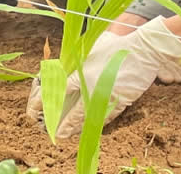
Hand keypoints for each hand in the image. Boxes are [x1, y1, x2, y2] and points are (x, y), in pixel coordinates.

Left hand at [26, 16, 180, 138]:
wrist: (143, 52)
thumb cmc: (117, 46)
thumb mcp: (92, 48)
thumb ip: (79, 58)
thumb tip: (66, 62)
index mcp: (83, 72)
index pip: (59, 90)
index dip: (46, 101)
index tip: (37, 110)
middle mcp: (92, 87)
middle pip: (73, 111)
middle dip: (63, 123)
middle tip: (55, 132)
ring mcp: (106, 97)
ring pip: (88, 118)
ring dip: (77, 127)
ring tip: (67, 134)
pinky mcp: (120, 102)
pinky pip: (105, 117)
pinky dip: (95, 123)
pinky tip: (89, 128)